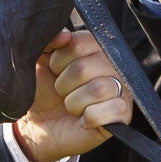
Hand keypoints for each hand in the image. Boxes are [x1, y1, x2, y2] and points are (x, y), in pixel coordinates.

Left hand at [11, 28, 127, 161]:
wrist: (39, 126)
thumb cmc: (42, 90)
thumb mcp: (37, 61)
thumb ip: (47, 41)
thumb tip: (64, 35)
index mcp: (93, 47)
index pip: (79, 43)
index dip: (59, 60)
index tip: (54, 71)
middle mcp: (111, 64)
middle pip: (84, 68)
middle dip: (63, 85)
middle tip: (62, 93)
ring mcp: (120, 88)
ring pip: (97, 90)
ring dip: (74, 103)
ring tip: (71, 106)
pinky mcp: (122, 113)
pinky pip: (112, 110)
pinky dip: (90, 118)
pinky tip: (84, 120)